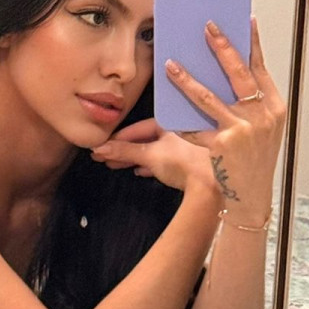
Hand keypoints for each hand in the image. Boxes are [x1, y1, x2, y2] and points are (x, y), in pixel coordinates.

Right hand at [89, 116, 219, 193]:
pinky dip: (149, 165)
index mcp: (169, 123)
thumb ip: (124, 151)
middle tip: (103, 157)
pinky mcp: (187, 164)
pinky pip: (162, 161)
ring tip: (115, 165)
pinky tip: (139, 172)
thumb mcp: (149, 155)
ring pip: (152, 151)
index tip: (102, 146)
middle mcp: (177, 131)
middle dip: (123, 149)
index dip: (118, 138)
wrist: (211, 185)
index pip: (138, 128)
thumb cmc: (181, 162)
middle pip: (144, 139)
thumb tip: (97, 148)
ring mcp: (183, 148)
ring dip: (134, 157)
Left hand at [169, 15, 286, 225]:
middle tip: (207, 28)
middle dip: (222, 47)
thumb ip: (252, 101)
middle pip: (239, 74)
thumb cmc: (256, 159)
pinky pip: (195, 127)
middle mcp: (261, 117)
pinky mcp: (223, 146)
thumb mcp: (265, 128)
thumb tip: (231, 68)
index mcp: (274, 108)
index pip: (261, 68)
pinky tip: (167, 105)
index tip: (245, 21)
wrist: (253, 195)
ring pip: (209, 97)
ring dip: (187, 80)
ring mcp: (242, 131)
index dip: (252, 43)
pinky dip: (180, 118)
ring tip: (171, 64)